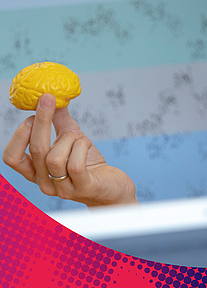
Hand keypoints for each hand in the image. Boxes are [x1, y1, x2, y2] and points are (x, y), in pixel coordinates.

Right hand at [2, 93, 137, 206]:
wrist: (113, 189)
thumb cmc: (90, 165)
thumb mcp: (73, 141)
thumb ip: (61, 123)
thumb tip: (52, 98)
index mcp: (36, 172)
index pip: (12, 158)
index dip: (19, 136)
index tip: (31, 115)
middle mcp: (45, 183)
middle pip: (36, 151)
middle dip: (42, 122)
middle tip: (49, 99)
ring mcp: (63, 189)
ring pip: (54, 158)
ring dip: (70, 139)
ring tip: (81, 138)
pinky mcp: (83, 188)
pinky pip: (75, 165)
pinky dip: (82, 147)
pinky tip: (87, 144)